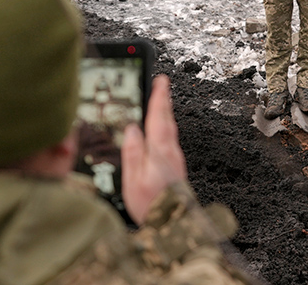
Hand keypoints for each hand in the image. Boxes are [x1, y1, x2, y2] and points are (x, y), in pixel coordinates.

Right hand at [121, 75, 187, 224]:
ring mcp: (175, 160)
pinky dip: (164, 127)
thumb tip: (132, 129)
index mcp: (160, 151)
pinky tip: (160, 130)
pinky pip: (169, 140)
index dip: (159, 97)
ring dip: (164, 113)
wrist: (174, 226)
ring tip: (160, 101)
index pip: (159, 116)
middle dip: (163, 100)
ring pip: (169, 129)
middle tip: (162, 84)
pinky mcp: (176, 168)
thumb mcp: (134, 180)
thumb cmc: (153, 206)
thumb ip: (133, 152)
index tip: (160, 80)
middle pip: (167, 120)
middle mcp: (171, 153)